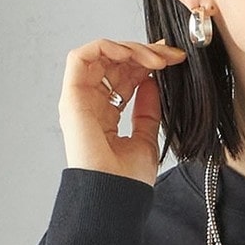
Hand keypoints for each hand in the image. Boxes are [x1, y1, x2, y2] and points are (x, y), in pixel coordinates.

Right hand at [58, 37, 187, 183]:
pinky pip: (82, 57)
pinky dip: (108, 48)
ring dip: (130, 49)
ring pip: (100, 55)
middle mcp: (90, 104)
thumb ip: (147, 110)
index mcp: (105, 115)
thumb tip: (152, 82)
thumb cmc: (127, 180)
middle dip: (144, 53)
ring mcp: (79, 99)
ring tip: (158, 58)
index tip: (173, 59)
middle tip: (170, 55)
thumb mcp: (146, 138)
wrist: (115, 195)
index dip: (147, 63)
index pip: (124, 77)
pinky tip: (133, 55)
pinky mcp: (72, 96)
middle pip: (114, 63)